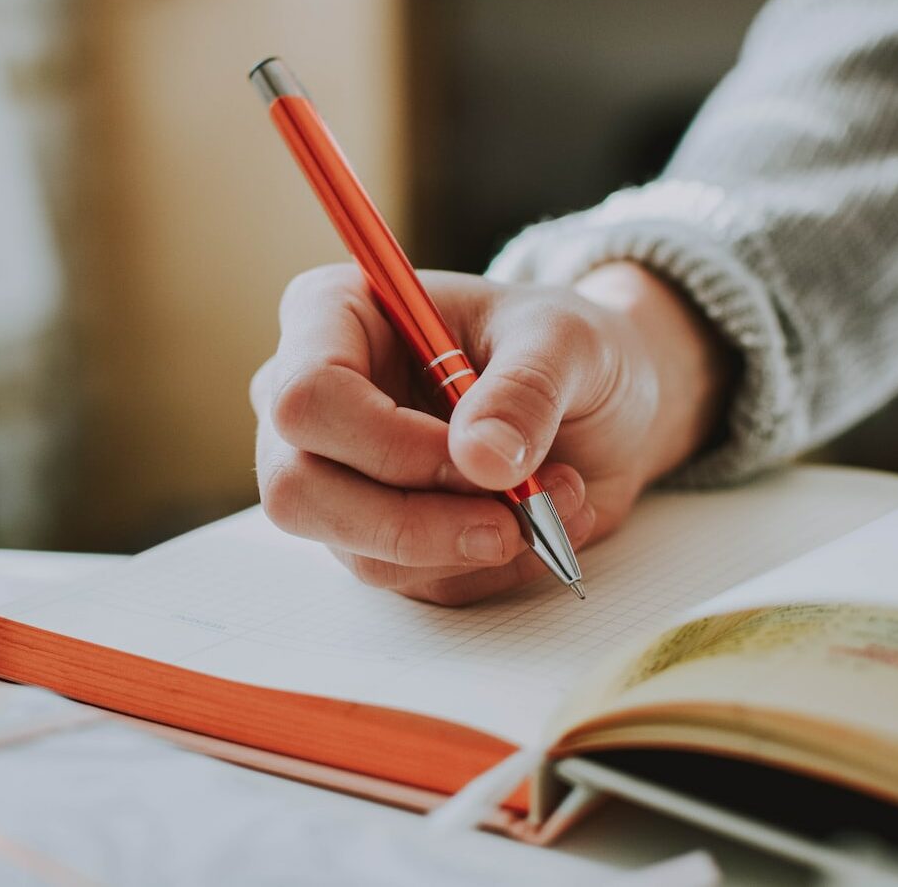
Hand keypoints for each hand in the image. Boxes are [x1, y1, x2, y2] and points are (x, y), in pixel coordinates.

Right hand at [250, 261, 732, 604]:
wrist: (599, 401)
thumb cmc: (564, 347)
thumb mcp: (568, 341)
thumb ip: (526, 390)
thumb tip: (483, 460)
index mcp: (333, 316)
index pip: (306, 397)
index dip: (387, 444)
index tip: (480, 459)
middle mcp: (312, 401)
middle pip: (298, 490)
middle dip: (414, 521)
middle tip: (511, 520)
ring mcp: (333, 476)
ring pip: (357, 550)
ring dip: (468, 544)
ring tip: (556, 498)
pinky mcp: (372, 536)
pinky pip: (410, 581)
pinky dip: (485, 566)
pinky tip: (538, 522)